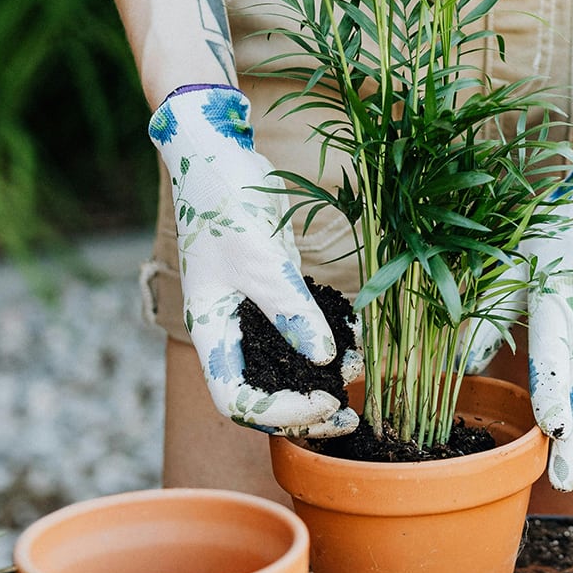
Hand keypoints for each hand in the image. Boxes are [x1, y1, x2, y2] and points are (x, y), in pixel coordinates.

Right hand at [151, 85, 360, 436]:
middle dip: (306, 411)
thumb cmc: (225, 204)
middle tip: (349, 415)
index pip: (237, 400)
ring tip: (360, 378)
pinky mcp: (277, 294)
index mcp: (211, 331)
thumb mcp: (260, 259)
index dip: (280, 413)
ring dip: (323, 380)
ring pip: (287, 369)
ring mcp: (253, 315)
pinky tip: (359, 344)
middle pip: (264, 394)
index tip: (324, 401)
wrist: (219, 156)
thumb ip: (290, 311)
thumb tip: (323, 360)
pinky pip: (303, 333)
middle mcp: (231, 332)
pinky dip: (329, 344)